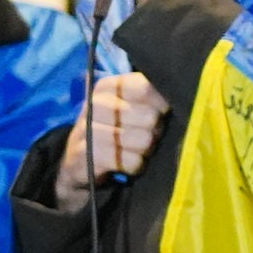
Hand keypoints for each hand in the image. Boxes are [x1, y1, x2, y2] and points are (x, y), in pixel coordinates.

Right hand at [49, 71, 170, 212]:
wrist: (78, 161)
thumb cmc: (112, 129)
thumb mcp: (124, 105)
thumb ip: (147, 94)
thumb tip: (174, 93)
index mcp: (106, 87)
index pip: (146, 88)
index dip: (162, 103)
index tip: (162, 112)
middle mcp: (95, 104)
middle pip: (150, 117)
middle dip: (155, 130)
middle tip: (146, 135)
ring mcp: (89, 130)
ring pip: (143, 140)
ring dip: (146, 149)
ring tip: (136, 149)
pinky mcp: (88, 155)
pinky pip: (131, 161)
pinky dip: (134, 165)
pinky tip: (126, 162)